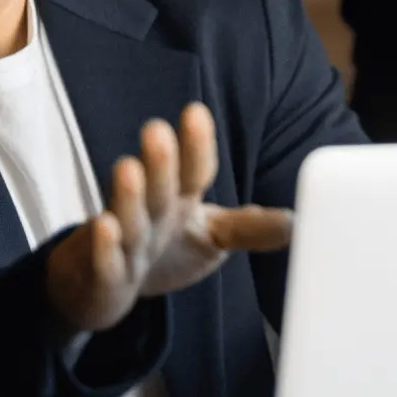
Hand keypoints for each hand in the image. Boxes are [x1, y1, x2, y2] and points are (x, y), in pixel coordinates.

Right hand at [44, 102, 292, 332]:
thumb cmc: (162, 248)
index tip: (195, 112)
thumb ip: (248, 227)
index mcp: (179, 199)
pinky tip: (104, 226)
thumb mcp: (211, 235)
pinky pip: (105, 261)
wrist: (101, 284)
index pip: (193, 169)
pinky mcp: (103, 275)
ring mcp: (126, 243)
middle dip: (160, 162)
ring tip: (128, 168)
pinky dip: (104, 246)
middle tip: (157, 130)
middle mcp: (152, 214)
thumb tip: (295, 221)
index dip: (195, 144)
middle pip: (159, 187)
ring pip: (129, 218)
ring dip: (129, 196)